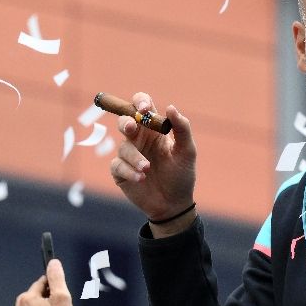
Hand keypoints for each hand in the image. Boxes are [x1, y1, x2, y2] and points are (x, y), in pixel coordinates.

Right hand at [110, 93, 196, 226]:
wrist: (174, 204)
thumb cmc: (182, 175)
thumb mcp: (187, 151)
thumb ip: (182, 128)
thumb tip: (170, 107)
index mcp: (155, 130)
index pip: (143, 107)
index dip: (140, 102)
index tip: (145, 109)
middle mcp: (139, 139)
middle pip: (125, 120)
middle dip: (126, 122)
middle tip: (131, 127)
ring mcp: (128, 155)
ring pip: (123, 147)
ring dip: (135, 157)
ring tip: (147, 168)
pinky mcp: (120, 171)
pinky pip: (117, 165)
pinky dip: (129, 171)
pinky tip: (141, 178)